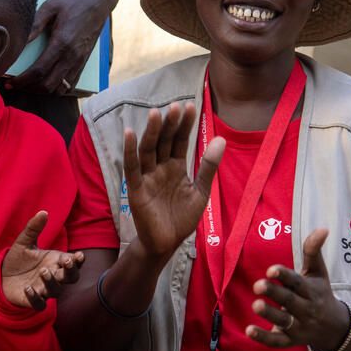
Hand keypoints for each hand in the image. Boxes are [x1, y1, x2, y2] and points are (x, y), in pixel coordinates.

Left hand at [1, 211, 84, 310]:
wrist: (1, 276)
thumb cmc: (18, 259)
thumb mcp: (24, 241)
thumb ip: (33, 228)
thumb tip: (43, 212)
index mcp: (55, 261)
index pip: (73, 262)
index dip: (78, 260)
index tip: (78, 256)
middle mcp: (53, 276)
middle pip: (71, 277)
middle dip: (71, 271)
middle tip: (66, 262)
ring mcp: (44, 289)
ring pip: (56, 291)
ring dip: (52, 282)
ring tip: (43, 271)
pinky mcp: (32, 301)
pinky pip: (39, 304)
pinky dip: (35, 298)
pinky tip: (28, 288)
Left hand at [10, 0, 133, 94]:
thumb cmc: (74, 0)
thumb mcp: (51, 6)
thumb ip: (35, 24)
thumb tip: (19, 41)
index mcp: (62, 43)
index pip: (39, 71)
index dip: (22, 81)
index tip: (10, 83)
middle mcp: (72, 56)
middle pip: (48, 85)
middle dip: (29, 89)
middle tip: (15, 86)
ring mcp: (80, 61)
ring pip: (60, 88)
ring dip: (42, 91)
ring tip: (28, 85)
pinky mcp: (84, 61)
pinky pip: (71, 84)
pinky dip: (57, 89)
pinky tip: (46, 84)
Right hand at [124, 102, 224, 260]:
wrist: (167, 244)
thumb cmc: (181, 219)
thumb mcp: (200, 191)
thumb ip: (208, 167)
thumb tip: (221, 139)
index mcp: (176, 167)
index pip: (179, 141)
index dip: (184, 125)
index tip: (190, 106)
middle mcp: (160, 168)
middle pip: (164, 141)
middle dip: (170, 124)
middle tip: (176, 106)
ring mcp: (147, 177)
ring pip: (149, 150)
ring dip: (152, 132)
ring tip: (157, 114)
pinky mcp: (136, 189)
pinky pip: (132, 167)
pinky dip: (130, 151)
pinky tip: (129, 133)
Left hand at [248, 228, 349, 350]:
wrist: (335, 328)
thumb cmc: (320, 293)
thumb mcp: (318, 272)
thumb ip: (313, 251)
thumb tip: (322, 228)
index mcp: (310, 290)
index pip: (297, 282)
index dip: (284, 276)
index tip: (271, 269)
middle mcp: (306, 308)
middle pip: (289, 301)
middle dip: (274, 293)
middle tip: (258, 285)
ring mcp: (299, 326)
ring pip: (284, 321)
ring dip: (270, 315)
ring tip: (256, 305)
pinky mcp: (290, 340)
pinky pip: (277, 341)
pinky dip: (264, 337)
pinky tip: (249, 330)